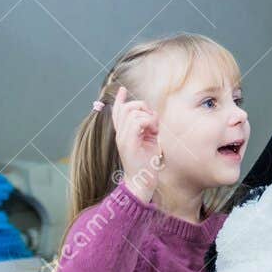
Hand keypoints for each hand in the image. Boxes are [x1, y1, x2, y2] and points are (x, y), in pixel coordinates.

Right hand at [111, 86, 161, 201]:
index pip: (118, 113)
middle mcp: (120, 135)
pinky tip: (153, 132)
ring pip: (133, 113)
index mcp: (124, 134)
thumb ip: (148, 128)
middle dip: (143, 107)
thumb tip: (152, 114)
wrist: (142, 182)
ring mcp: (122, 138)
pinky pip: (137, 122)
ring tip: (154, 130)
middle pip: (127, 108)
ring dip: (148, 117)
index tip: (122, 89)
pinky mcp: (128, 143)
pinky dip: (148, 123)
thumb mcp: (150, 142)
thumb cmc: (147, 164)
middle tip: (153, 122)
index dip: (120, 100)